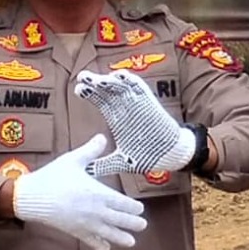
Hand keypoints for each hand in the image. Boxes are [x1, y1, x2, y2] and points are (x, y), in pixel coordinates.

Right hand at [6, 136, 148, 249]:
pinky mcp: (75, 231)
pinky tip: (106, 248)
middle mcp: (96, 211)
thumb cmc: (54, 176)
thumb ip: (90, 150)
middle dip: (134, 223)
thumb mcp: (73, 160)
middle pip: (121, 220)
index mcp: (99, 194)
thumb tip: (103, 137)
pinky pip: (91, 240)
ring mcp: (86, 223)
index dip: (134, 207)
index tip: (140, 208)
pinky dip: (100, 245)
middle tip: (142, 225)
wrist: (32, 197)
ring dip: (121, 238)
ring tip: (131, 242)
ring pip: (109, 234)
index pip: (123, 203)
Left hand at [76, 67, 198, 176]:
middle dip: (95, 83)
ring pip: (121, 87)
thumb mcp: (121, 161)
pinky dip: (132, 82)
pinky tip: (121, 76)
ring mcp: (138, 104)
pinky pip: (141, 90)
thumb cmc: (147, 156)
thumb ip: (103, 165)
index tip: (77, 90)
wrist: (171, 155)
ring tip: (98, 78)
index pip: (100, 101)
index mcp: (117, 118)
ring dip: (110, 80)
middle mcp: (125, 108)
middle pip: (107, 90)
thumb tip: (85, 173)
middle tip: (82, 77)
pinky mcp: (151, 104)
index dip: (89, 93)